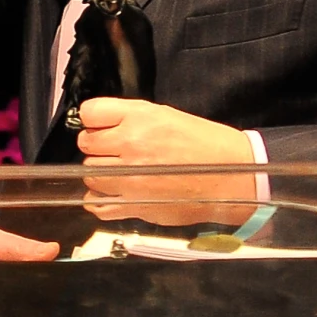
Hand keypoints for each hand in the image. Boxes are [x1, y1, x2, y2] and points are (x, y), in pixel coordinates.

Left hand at [74, 98, 259, 226]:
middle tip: (115, 151)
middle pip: (86, 145)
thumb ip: (130, 118)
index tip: (101, 126)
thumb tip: (101, 126)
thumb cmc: (204, 145)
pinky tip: (112, 193)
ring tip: (119, 172)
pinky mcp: (133, 204)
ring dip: (100, 173)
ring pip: (90, 174)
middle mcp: (131, 145)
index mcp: (140, 118)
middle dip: (98, 147)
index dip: (93, 120)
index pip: (90, 112)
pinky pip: (98, 204)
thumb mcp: (166, 115)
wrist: (230, 176)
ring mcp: (129, 178)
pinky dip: (100, 199)